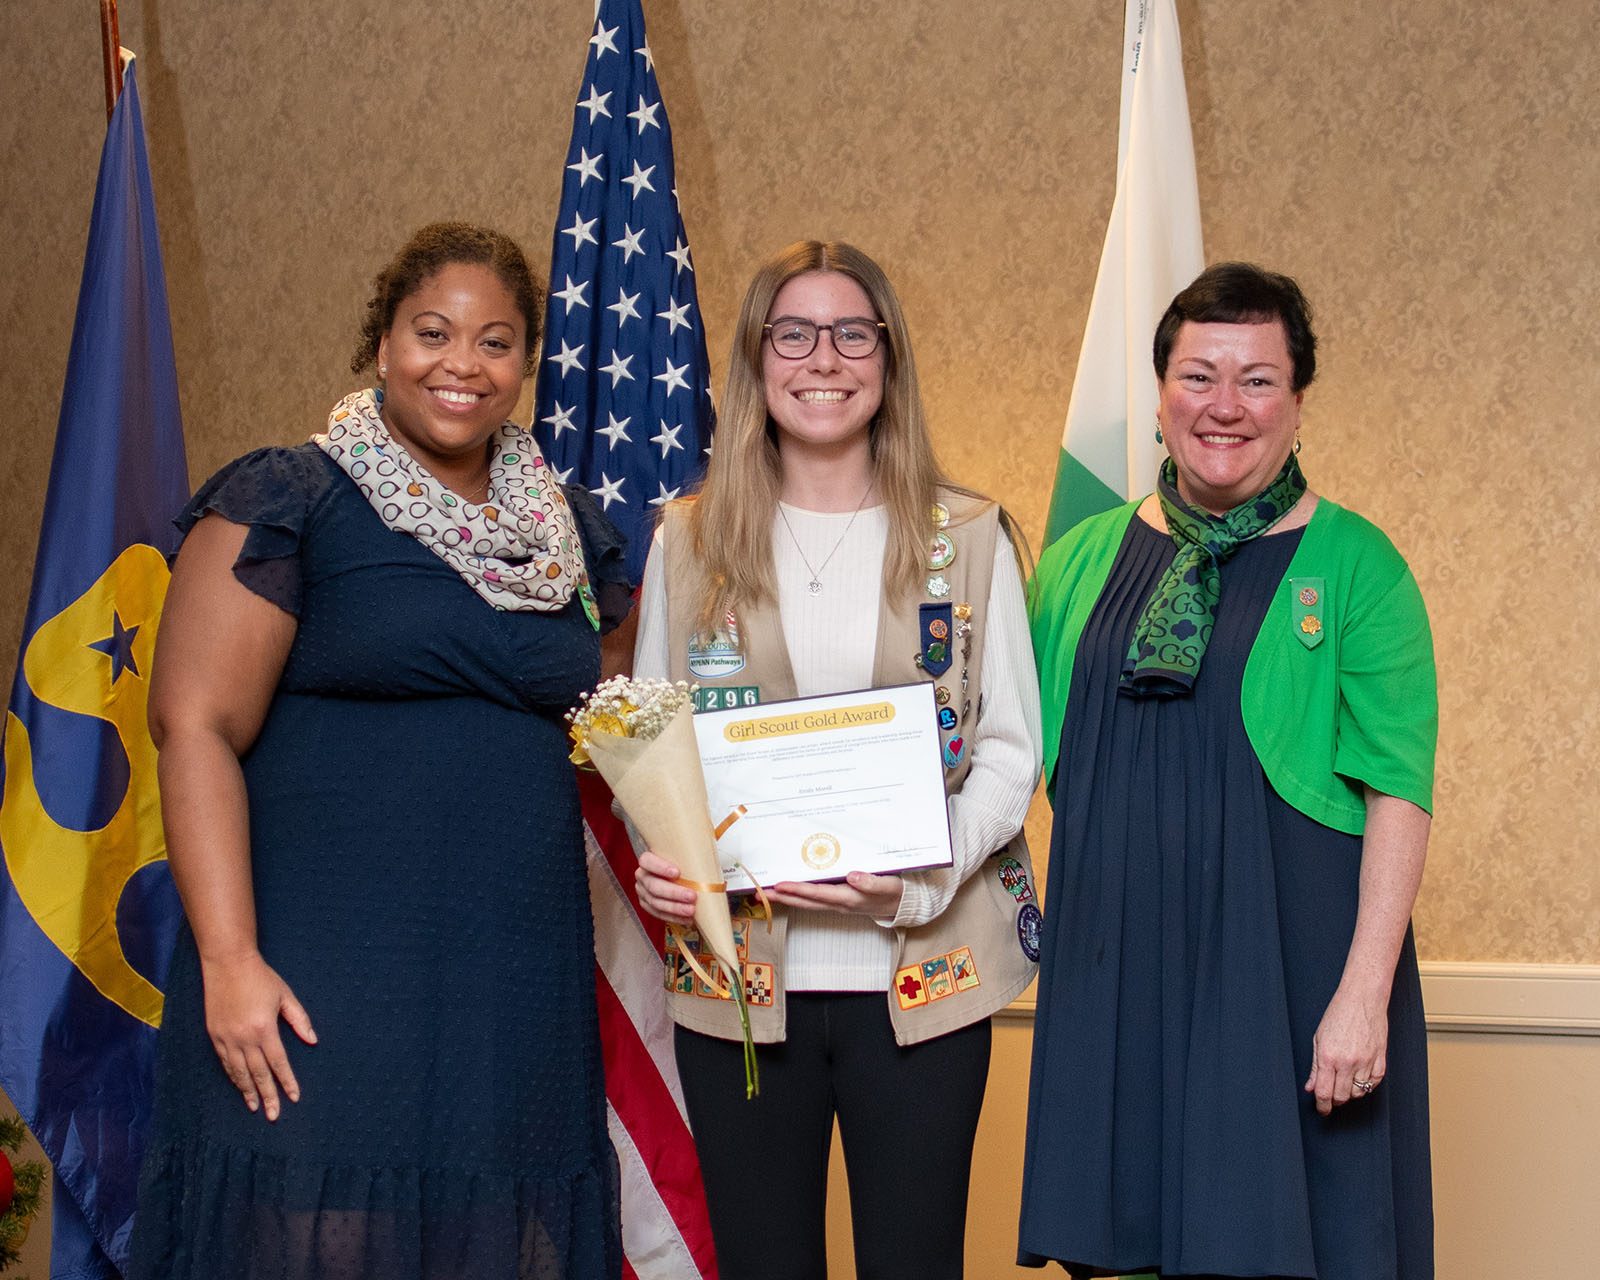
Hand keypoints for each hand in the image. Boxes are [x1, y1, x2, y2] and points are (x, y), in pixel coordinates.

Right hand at [201, 951, 315, 1120]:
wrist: (228, 964)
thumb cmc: (261, 978)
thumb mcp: (285, 996)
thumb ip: (299, 1020)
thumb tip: (312, 1041)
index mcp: (264, 1028)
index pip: (278, 1063)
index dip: (287, 1081)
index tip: (294, 1097)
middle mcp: (244, 1037)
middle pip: (258, 1073)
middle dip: (268, 1095)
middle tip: (274, 1115)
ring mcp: (226, 1038)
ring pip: (239, 1072)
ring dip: (248, 1091)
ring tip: (256, 1107)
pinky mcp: (214, 1035)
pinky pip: (225, 1062)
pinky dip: (233, 1076)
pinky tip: (240, 1086)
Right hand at [635, 850, 696, 923]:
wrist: (678, 877)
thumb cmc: (682, 863)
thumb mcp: (685, 853)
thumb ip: (692, 851)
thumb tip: (710, 846)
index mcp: (648, 860)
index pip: (647, 861)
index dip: (660, 867)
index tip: (677, 872)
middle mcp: (643, 876)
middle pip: (653, 886)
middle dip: (673, 893)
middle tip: (692, 896)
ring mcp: (643, 892)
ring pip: (656, 902)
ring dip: (675, 908)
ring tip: (691, 910)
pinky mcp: (648, 906)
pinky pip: (659, 914)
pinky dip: (674, 917)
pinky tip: (687, 918)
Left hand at [767, 870, 904, 922]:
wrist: (904, 905)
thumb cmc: (896, 892)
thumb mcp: (888, 885)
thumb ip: (871, 882)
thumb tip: (852, 877)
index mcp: (849, 898)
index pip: (818, 894)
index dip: (798, 889)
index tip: (779, 884)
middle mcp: (839, 903)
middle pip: (805, 902)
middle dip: (782, 897)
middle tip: (759, 892)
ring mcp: (837, 904)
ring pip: (806, 903)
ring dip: (786, 898)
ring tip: (765, 893)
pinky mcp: (838, 901)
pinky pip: (813, 901)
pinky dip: (798, 897)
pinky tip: (787, 891)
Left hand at [1305, 983, 1387, 1115]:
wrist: (1362, 999)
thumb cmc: (1338, 1014)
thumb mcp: (1318, 1039)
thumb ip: (1315, 1067)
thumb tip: (1311, 1087)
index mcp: (1329, 1057)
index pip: (1324, 1092)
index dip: (1322, 1106)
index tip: (1322, 1109)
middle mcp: (1348, 1062)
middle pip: (1342, 1097)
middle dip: (1334, 1101)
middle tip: (1330, 1097)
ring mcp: (1366, 1062)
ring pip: (1359, 1092)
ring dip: (1350, 1093)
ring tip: (1344, 1084)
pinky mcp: (1381, 1060)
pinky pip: (1374, 1083)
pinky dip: (1366, 1085)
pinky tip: (1359, 1077)